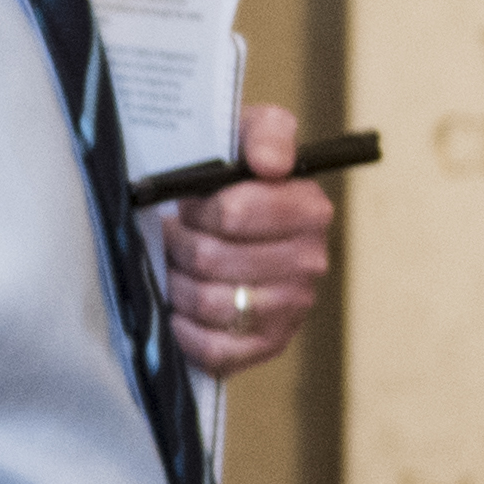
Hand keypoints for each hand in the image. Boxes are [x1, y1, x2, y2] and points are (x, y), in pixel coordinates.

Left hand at [158, 103, 330, 376]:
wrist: (222, 225)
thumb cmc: (229, 177)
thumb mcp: (246, 136)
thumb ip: (265, 133)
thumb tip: (270, 163)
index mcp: (309, 209)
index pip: (235, 213)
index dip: (198, 208)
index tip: (189, 202)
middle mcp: (310, 261)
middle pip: (213, 260)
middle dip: (180, 245)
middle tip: (172, 235)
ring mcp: (292, 307)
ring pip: (209, 303)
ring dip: (177, 284)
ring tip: (173, 267)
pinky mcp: (269, 345)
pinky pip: (215, 350)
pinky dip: (185, 331)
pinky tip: (178, 309)